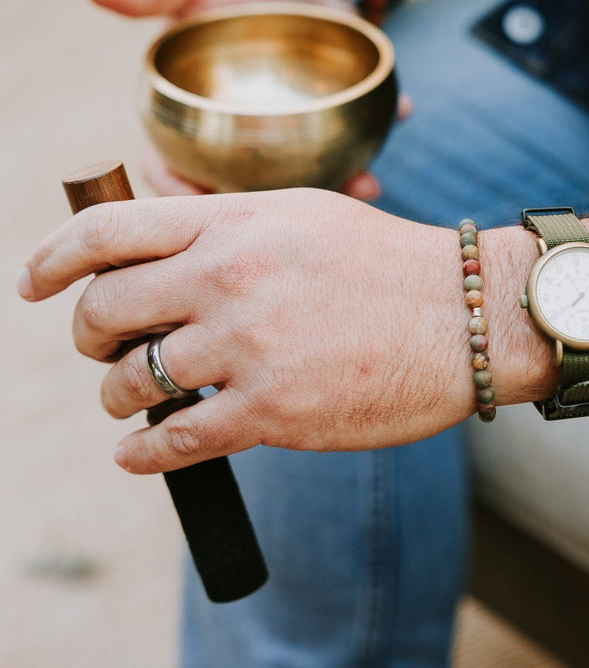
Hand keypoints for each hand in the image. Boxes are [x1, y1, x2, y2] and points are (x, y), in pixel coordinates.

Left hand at [18, 189, 477, 470]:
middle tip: (103, 350)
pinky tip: (139, 453)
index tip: (30, 283)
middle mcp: (226, 278)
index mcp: (230, 223)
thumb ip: (221, 228)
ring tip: (131, 401)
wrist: (466, 315)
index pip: (105, 231)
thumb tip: (151, 253)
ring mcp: (246, 347)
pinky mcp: (270, 413)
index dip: (50, 258)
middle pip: (102, 312)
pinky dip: (141, 454)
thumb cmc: (385, 263)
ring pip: (126, 384)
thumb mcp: (297, 214)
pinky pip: (170, 441)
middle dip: (87, 338)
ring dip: (115, 399)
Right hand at [88, 0, 408, 198]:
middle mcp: (235, 146)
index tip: (208, 213)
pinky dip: (376, 140)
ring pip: (301, 185)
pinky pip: (351, 150)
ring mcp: (287, 146)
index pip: (169, 174)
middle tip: (295, 222)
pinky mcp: (331, 134)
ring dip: (334, 187)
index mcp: (185, 123)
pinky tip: (401, 118)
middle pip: (240, 197)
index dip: (178, 200)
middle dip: (265, 219)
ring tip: (365, 181)